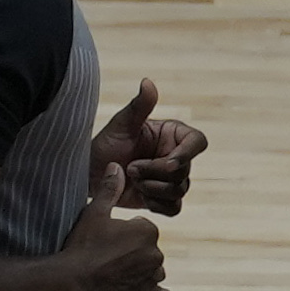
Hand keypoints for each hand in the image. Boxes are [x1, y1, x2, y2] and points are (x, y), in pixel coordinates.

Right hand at [44, 202, 175, 290]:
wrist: (69, 281)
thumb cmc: (81, 245)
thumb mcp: (93, 213)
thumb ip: (109, 189)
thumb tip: (116, 166)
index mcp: (147, 230)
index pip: (144, 231)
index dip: (125, 236)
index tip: (107, 241)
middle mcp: (156, 252)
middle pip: (149, 252)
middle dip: (134, 255)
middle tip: (107, 260)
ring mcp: (153, 277)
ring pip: (154, 273)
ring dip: (141, 275)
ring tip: (115, 277)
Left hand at [87, 86, 202, 216]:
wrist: (90, 175)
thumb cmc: (105, 145)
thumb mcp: (120, 125)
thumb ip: (138, 106)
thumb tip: (147, 82)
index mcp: (173, 136)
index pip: (198, 142)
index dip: (188, 154)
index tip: (169, 161)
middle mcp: (177, 157)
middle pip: (185, 170)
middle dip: (155, 172)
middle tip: (130, 167)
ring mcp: (171, 180)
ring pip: (180, 190)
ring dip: (152, 188)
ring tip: (130, 178)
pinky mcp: (163, 200)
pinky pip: (174, 208)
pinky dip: (156, 204)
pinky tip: (138, 194)